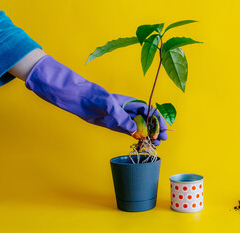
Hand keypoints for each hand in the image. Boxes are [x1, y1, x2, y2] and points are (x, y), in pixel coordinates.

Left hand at [25, 55, 166, 144]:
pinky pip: (129, 131)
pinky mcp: (113, 124)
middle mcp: (127, 110)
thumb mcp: (107, 104)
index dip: (158, 120)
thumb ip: (121, 117)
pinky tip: (142, 142)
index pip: (149, 111)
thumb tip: (133, 130)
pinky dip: (137, 137)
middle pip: (147, 120)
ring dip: (148, 134)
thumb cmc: (92, 96)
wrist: (76, 98)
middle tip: (162, 140)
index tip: (163, 129)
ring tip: (155, 144)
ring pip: (139, 127)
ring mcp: (121, 118)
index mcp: (130, 102)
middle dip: (156, 129)